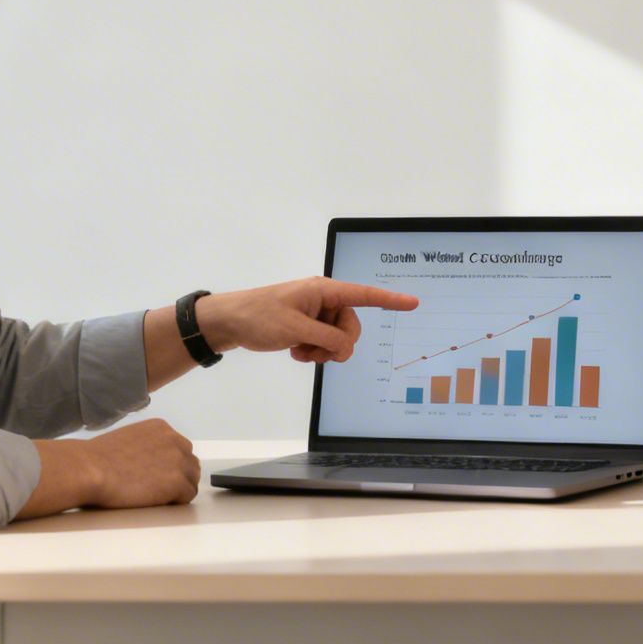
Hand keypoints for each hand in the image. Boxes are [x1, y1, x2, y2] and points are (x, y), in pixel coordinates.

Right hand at [20, 417, 199, 517]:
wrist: (89, 469)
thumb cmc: (97, 459)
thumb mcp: (128, 439)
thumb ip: (147, 446)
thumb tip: (152, 461)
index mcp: (161, 428)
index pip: (180, 448)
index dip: (171, 465)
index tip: (157, 475)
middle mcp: (174, 440)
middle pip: (190, 463)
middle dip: (178, 476)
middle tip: (158, 489)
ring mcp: (178, 461)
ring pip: (191, 480)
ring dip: (178, 490)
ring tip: (155, 497)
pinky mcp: (177, 482)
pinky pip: (188, 496)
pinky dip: (175, 502)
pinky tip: (156, 502)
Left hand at [197, 277, 418, 364]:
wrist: (230, 322)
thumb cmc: (260, 317)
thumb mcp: (296, 330)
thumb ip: (328, 339)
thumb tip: (347, 349)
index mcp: (324, 291)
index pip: (364, 295)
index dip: (390, 300)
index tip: (413, 303)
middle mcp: (324, 300)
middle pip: (351, 326)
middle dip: (337, 343)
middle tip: (314, 350)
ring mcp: (315, 313)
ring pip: (338, 338)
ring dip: (323, 350)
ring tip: (301, 351)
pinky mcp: (306, 326)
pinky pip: (324, 343)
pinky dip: (313, 351)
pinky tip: (296, 352)